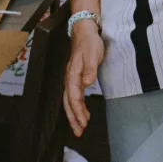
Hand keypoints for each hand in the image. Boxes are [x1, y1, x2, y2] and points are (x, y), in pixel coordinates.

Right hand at [63, 19, 103, 136]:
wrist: (85, 30)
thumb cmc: (89, 41)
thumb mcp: (93, 53)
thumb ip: (90, 69)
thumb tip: (87, 83)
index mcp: (72, 73)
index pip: (74, 96)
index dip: (78, 111)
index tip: (83, 122)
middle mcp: (69, 77)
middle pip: (68, 102)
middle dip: (73, 118)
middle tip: (79, 132)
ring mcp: (71, 77)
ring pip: (70, 100)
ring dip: (74, 114)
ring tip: (80, 126)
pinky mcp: (76, 76)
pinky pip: (74, 95)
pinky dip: (77, 105)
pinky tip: (82, 112)